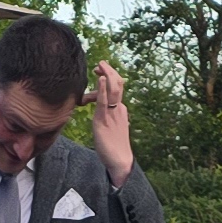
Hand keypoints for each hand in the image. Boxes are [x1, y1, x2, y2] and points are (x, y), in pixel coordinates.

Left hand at [89, 60, 133, 181]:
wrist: (120, 160)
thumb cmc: (114, 146)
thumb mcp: (112, 127)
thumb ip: (108, 117)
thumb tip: (102, 112)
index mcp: (120, 110)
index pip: (117, 89)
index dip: (110, 77)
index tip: (101, 71)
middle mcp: (119, 109)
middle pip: (117, 85)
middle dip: (110, 71)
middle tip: (101, 62)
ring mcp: (112, 113)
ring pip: (113, 89)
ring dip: (107, 74)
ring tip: (100, 64)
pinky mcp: (104, 120)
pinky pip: (104, 101)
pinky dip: (103, 88)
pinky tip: (101, 78)